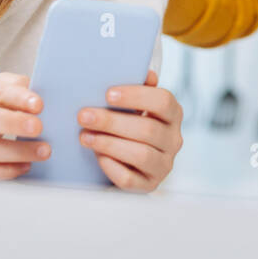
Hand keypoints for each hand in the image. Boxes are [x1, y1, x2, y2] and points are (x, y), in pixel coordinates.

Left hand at [77, 69, 182, 191]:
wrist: (128, 161)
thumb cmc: (129, 124)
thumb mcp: (135, 106)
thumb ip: (140, 89)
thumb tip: (147, 73)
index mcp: (173, 115)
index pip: (164, 101)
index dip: (136, 96)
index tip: (107, 94)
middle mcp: (174, 140)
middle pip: (148, 130)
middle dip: (112, 122)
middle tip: (83, 116)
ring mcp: (164, 165)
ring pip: (141, 155)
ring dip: (109, 144)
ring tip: (84, 136)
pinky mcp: (149, 185)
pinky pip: (130, 179)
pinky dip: (112, 167)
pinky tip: (97, 156)